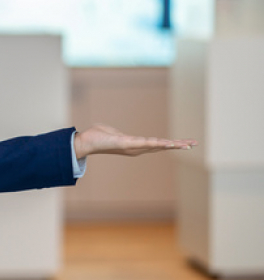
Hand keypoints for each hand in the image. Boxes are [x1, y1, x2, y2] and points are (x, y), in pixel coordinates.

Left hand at [74, 124, 197, 158]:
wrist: (85, 142)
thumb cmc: (97, 137)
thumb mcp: (111, 133)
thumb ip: (115, 133)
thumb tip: (112, 131)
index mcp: (135, 145)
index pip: (157, 144)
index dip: (171, 144)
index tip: (185, 143)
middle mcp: (136, 148)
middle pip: (161, 146)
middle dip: (178, 145)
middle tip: (194, 144)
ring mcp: (133, 147)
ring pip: (156, 145)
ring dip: (172, 144)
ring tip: (186, 144)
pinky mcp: (126, 144)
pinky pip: (145, 143)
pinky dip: (157, 143)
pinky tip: (168, 143)